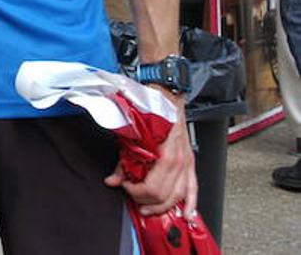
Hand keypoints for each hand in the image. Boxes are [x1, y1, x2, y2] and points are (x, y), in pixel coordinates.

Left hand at [105, 95, 197, 215]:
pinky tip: (189, 214)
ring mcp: (187, 161)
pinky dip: (192, 202)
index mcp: (165, 154)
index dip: (135, 191)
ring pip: (179, 195)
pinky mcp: (190, 161)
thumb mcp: (130, 133)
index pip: (152, 187)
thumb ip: (122, 160)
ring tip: (149, 209)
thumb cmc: (149, 109)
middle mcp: (180, 160)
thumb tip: (112, 180)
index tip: (124, 184)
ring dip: (163, 206)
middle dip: (145, 200)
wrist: (166, 94)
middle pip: (164, 195)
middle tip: (132, 195)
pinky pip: (194, 187)